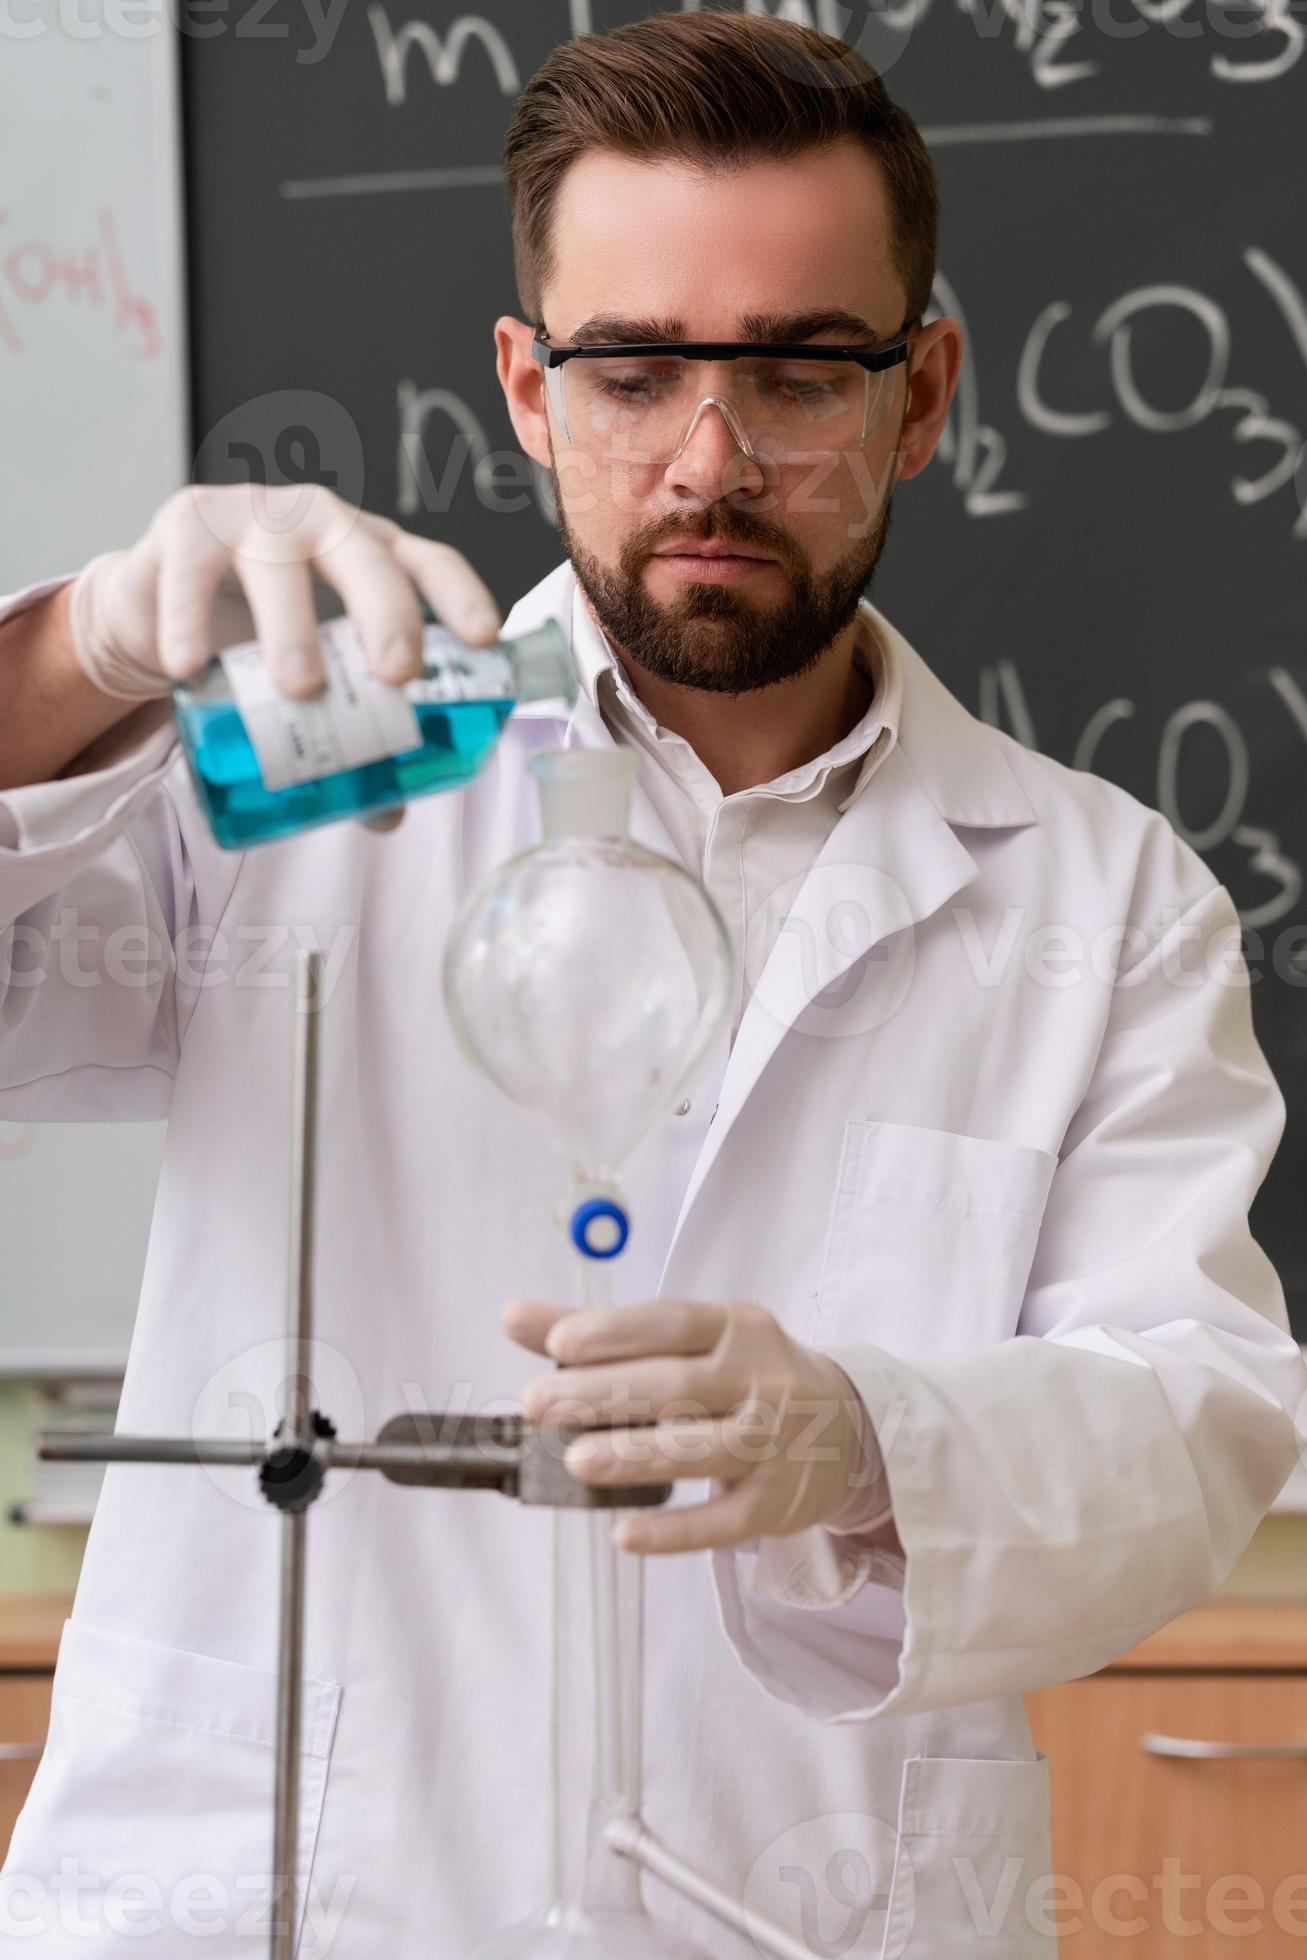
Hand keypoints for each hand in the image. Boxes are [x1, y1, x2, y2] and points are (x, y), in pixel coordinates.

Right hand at [67, 484, 501, 830]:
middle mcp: (322, 525)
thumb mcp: (312, 670)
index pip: (428, 562)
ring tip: (299, 689)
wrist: (161, 602)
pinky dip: (187, 622)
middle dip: (388, 615)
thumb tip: (389, 814)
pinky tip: (189, 667)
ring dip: (291, 628)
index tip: (483, 640)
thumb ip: (350, 733)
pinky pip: (189, 575)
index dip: (460, 595)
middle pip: (367, 560)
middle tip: (395, 675)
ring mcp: (254, 518)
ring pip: (279, 567)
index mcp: (371, 555)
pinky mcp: (187, 527)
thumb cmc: (257, 632)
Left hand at [508, 1297, 892, 1556]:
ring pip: (703, 1451)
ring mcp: (774, 1444)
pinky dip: (674, 1531)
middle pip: (679, 1387)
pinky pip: (723, 1522)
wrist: (850, 1428)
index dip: (617, 1332)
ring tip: (576, 1462)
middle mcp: (762, 1380)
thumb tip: (514, 1318)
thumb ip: (602, 1331)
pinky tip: (625, 1532)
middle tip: (540, 1404)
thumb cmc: (747, 1375)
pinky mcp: (775, 1503)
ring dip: (637, 1456)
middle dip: (605, 1394)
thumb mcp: (691, 1339)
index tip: (559, 1343)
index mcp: (737, 1328)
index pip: (674, 1323)